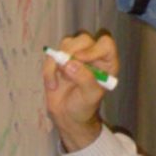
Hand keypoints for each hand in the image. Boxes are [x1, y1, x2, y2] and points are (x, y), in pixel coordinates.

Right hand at [43, 32, 117, 150]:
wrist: (67, 116)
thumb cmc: (84, 106)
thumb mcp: (90, 96)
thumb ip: (85, 79)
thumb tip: (70, 63)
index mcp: (107, 62)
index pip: (106, 44)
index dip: (93, 49)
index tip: (80, 59)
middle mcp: (93, 55)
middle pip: (84, 39)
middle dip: (72, 52)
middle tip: (65, 69)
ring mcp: (76, 55)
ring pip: (67, 43)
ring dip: (59, 61)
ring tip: (61, 80)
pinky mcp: (60, 59)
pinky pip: (52, 55)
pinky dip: (49, 69)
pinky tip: (52, 84)